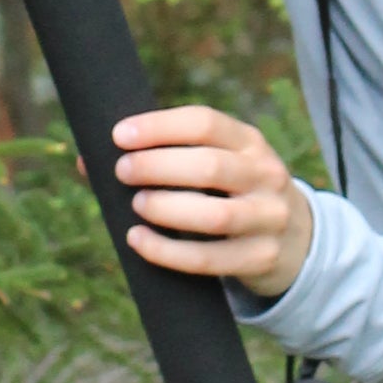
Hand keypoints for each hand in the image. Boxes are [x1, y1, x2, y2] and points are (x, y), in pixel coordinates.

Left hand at [112, 104, 314, 299]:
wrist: (296, 241)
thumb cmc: (233, 193)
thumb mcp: (217, 166)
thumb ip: (163, 158)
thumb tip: (86, 161)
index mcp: (250, 141)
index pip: (205, 123)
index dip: (159, 127)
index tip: (119, 135)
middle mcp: (265, 175)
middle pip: (209, 166)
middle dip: (157, 167)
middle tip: (122, 172)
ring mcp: (268, 219)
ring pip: (214, 216)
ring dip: (166, 209)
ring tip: (136, 206)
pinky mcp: (261, 258)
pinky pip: (209, 259)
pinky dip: (168, 252)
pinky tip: (139, 241)